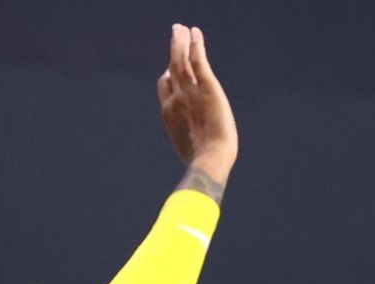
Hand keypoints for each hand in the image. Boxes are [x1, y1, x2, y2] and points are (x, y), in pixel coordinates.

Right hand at [157, 23, 236, 183]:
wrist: (209, 160)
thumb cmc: (202, 163)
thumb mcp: (189, 150)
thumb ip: (187, 141)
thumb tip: (190, 151)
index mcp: (170, 114)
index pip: (165, 86)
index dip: (168, 75)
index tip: (171, 68)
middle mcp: (176, 99)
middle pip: (171, 67)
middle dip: (173, 50)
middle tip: (176, 34)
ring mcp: (190, 92)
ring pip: (182, 59)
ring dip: (181, 41)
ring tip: (182, 28)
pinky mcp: (206, 86)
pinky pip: (198, 60)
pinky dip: (195, 44)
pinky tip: (195, 33)